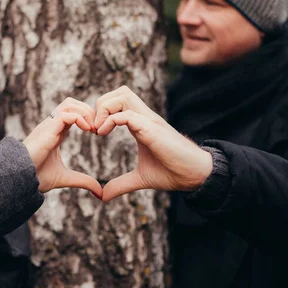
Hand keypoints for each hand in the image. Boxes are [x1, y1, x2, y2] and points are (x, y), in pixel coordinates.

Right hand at [23, 98, 101, 196]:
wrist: (21, 180)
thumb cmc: (37, 177)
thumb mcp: (66, 178)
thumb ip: (83, 181)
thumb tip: (99, 192)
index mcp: (56, 133)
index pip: (72, 114)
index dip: (87, 118)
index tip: (96, 132)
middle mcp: (52, 126)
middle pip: (72, 103)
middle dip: (88, 111)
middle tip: (98, 127)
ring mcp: (49, 126)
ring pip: (69, 104)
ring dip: (85, 112)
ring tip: (93, 127)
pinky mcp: (47, 129)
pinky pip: (66, 114)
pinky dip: (80, 118)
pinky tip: (87, 130)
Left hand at [95, 86, 212, 201]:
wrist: (194, 176)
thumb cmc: (172, 173)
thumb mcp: (140, 178)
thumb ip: (121, 184)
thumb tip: (103, 195)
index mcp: (141, 123)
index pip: (119, 101)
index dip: (102, 111)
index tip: (94, 132)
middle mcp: (145, 117)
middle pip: (120, 91)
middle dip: (101, 105)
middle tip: (93, 127)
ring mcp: (149, 121)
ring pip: (123, 95)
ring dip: (104, 109)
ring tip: (98, 129)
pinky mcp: (152, 130)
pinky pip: (128, 115)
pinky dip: (111, 120)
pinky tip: (103, 134)